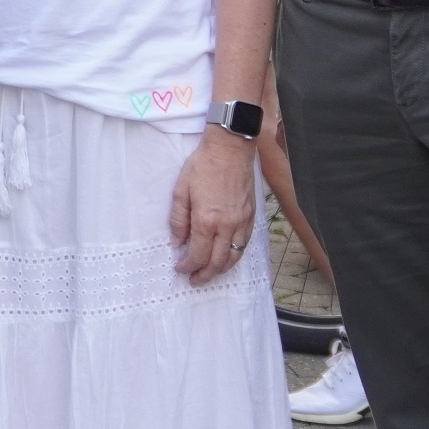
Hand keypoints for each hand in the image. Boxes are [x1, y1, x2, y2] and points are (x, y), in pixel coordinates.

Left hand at [169, 131, 256, 280]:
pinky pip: (244, 244)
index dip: (188, 266)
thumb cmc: (203, 166)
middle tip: (194, 280)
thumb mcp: (181, 190)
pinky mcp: (251, 216)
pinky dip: (235, 255)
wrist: (230, 149)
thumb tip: (177, 242)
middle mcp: (227, 225)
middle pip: (218, 262)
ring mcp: (242, 222)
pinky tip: (226, 257)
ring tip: (210, 273)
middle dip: (205, 274)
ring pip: (234, 256)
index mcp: (207, 220)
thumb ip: (179, 220)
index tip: (180, 268)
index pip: (199, 254)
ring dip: (221, 269)